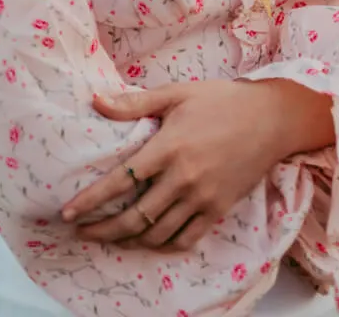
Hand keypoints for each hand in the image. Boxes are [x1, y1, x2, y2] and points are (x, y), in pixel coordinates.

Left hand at [59, 79, 312, 251]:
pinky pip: (185, 238)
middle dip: (103, 230)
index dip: (92, 200)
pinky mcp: (218, 209)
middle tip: (81, 233)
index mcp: (169, 147)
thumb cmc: (221, 100)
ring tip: (108, 238)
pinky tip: (146, 241)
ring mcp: (202, 198)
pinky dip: (162, 245)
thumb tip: (95, 100)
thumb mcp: (176, 93)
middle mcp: (184, 178)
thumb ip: (134, 103)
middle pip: (135, 216)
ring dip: (128, 241)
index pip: (122, 180)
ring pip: (157, 233)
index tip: (68, 212)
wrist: (270, 118)